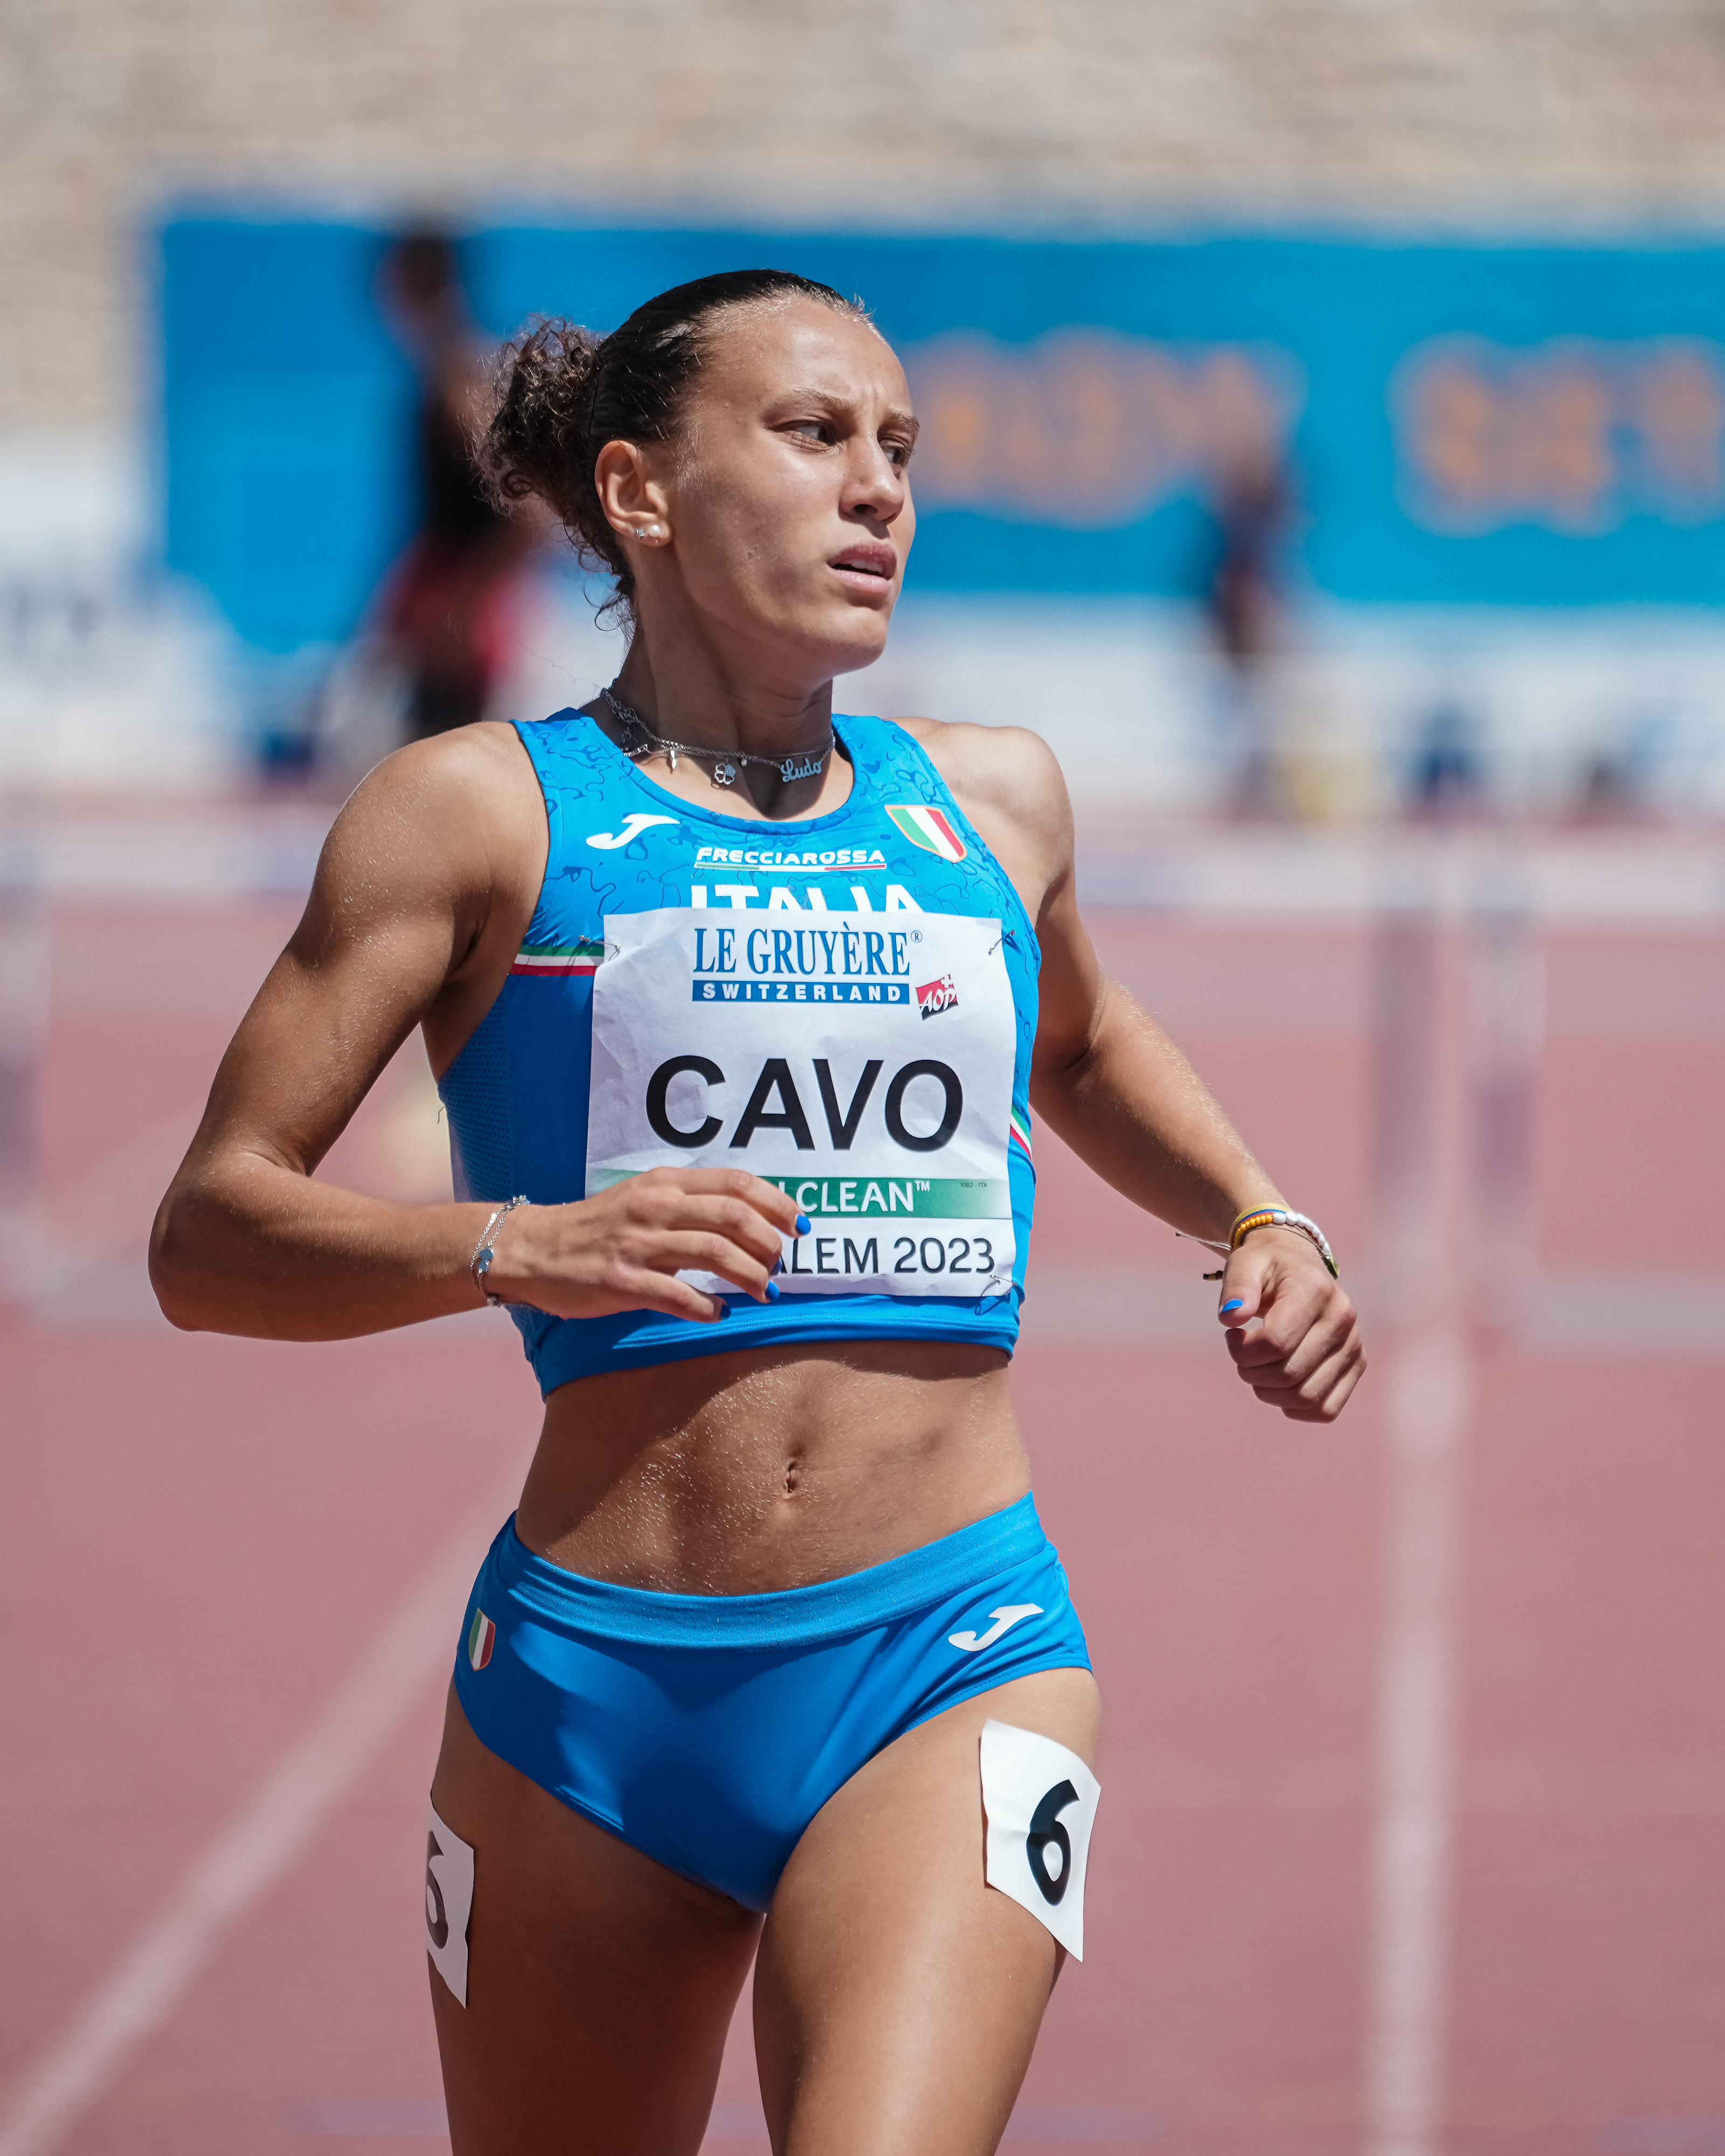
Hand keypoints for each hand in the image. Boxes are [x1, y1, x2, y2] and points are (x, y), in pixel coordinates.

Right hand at [484, 1168, 803, 1324]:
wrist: (532, 1248)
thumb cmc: (596, 1227)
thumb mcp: (642, 1198)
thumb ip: (688, 1204)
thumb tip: (746, 1220)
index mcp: (664, 1183)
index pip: (737, 1183)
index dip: (777, 1203)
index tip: (799, 1225)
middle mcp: (655, 1207)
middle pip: (734, 1216)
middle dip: (770, 1243)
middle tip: (781, 1264)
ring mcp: (638, 1245)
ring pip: (716, 1254)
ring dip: (751, 1276)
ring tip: (765, 1291)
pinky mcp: (622, 1282)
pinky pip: (680, 1295)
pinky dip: (709, 1308)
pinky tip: (720, 1314)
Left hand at [1216, 1226, 1364, 1421]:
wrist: (1297, 1267)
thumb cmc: (1266, 1268)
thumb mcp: (1245, 1264)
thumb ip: (1236, 1287)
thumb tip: (1230, 1317)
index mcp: (1316, 1290)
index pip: (1276, 1342)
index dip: (1242, 1350)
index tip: (1231, 1335)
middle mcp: (1343, 1319)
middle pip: (1288, 1374)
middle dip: (1251, 1372)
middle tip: (1242, 1353)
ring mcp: (1354, 1345)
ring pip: (1306, 1398)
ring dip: (1269, 1392)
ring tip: (1259, 1367)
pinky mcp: (1357, 1365)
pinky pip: (1326, 1409)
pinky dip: (1295, 1407)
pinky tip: (1280, 1384)